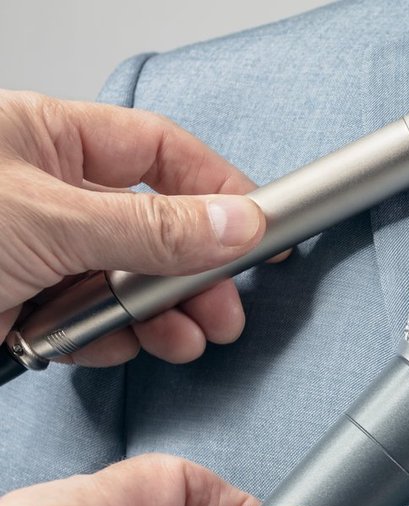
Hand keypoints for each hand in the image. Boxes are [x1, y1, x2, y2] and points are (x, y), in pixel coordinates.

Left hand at [0, 90, 269, 365]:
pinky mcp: (24, 307)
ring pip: (126, 284)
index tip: (263, 228)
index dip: (217, 188)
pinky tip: (116, 344)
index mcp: (45, 138)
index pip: (158, 151)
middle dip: (195, 275)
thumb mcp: (49, 219)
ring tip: (183, 339)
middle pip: (153, 229)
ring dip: (160, 318)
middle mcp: (45, 192)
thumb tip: (233, 225)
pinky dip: (110, 341)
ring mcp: (35, 252)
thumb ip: (148, 228)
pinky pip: (90, 324)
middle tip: (226, 307)